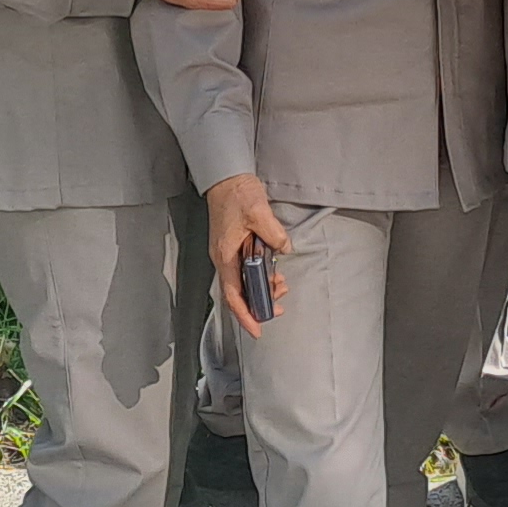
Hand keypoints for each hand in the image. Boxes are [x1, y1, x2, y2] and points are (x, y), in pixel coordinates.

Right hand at [208, 174, 292, 335]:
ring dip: (261, 288)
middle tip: (279, 304)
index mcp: (225, 255)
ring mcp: (227, 252)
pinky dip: (259, 275)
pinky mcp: (232, 245)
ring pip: (243, 281)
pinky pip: (245, 269)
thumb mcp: (258, 213)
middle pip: (238, 292)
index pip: (234, 294)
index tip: (257, 329)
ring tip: (280, 284)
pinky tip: (273, 269)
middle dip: (258, 303)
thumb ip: (273, 234)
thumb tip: (283, 249)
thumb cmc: (236, 194)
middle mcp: (223, 258)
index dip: (245, 314)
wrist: (225, 177)